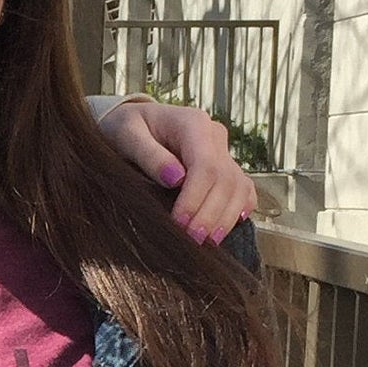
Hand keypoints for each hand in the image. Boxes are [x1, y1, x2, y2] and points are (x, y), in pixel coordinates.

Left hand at [97, 99, 255, 245]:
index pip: (206, 166)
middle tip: (192, 242)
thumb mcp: (127, 135)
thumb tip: (175, 178)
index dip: (196, 199)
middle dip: (211, 214)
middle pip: (226, 180)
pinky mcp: (224, 166)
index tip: (179, 224)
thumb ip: (148, 154)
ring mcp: (222, 152)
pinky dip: (239, 209)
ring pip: (239, 187)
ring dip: (226, 218)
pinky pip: (242, 189)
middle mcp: (214, 136)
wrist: (134, 123)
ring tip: (207, 243)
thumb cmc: (125, 128)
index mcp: (193, 124)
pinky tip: (227, 228)